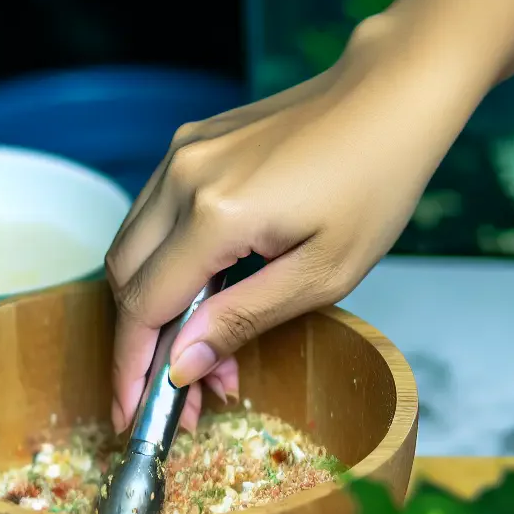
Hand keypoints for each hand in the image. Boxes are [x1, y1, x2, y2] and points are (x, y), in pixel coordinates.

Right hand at [105, 18, 474, 434]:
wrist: (390, 95)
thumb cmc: (375, 183)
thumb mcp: (323, 274)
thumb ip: (243, 320)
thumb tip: (181, 366)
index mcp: (215, 215)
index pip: (144, 308)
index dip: (133, 370)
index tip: (136, 417)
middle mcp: (182, 179)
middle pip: (123, 281)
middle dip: (142, 347)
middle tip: (184, 395)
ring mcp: (180, 156)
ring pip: (131, 249)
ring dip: (153, 309)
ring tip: (206, 353)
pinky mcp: (188, 146)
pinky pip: (153, 218)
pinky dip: (166, 267)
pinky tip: (209, 298)